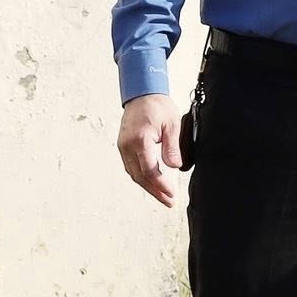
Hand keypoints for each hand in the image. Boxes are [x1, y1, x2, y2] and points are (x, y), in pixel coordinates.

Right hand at [117, 92, 183, 206]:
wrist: (142, 93)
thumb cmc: (157, 106)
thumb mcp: (172, 124)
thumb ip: (172, 147)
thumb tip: (174, 166)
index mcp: (140, 140)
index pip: (150, 170)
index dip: (161, 185)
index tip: (171, 194)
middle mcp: (127, 146)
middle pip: (139, 176)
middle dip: (155, 191)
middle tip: (168, 202)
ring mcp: (123, 147)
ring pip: (133, 174)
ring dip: (147, 187)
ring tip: (162, 197)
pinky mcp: (123, 146)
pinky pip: (131, 167)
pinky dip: (141, 177)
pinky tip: (151, 184)